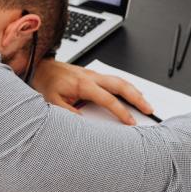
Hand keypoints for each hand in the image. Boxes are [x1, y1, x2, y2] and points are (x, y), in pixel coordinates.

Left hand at [31, 59, 153, 124]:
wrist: (42, 68)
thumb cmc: (48, 83)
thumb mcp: (52, 101)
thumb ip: (68, 113)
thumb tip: (83, 123)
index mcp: (83, 84)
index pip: (108, 99)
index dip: (121, 111)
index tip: (130, 121)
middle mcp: (91, 77)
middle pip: (121, 85)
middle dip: (137, 97)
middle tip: (148, 108)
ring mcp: (94, 74)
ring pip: (120, 80)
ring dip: (134, 91)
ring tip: (145, 102)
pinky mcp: (94, 75)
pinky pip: (114, 79)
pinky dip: (126, 86)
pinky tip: (131, 92)